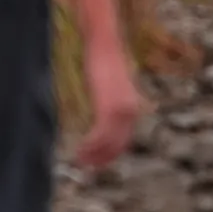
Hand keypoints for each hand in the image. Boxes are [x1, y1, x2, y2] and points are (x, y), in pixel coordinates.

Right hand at [77, 39, 142, 170]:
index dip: (111, 154)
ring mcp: (121, 111)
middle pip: (117, 145)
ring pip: (108, 144)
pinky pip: (99, 136)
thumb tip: (104, 112)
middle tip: (86, 166)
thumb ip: (111, 101)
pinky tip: (79, 150)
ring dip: (93, 155)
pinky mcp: (108, 108)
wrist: (105, 45)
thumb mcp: (111, 86)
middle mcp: (131, 112)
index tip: (97, 162)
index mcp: (133, 108)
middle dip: (101, 158)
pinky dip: (90, 146)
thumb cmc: (105, 62)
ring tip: (79, 160)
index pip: (124, 140)